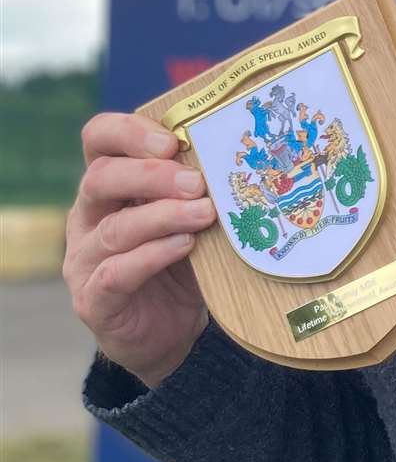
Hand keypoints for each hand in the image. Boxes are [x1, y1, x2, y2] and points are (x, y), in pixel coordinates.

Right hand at [63, 113, 215, 387]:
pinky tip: (185, 245)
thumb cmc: (184, 259)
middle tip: (196, 182)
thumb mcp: (192, 215)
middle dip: (151, 174)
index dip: (128, 132)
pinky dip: (153, 256)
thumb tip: (245, 156)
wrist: (170, 329)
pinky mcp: (94, 299)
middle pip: (101, 178)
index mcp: (110, 184)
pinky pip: (116, 273)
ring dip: (163, 216)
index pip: (99, 139)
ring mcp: (85, 259)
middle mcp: (88, 216)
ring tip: (204, 213)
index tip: (173, 139)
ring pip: (114, 228)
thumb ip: (199, 188)